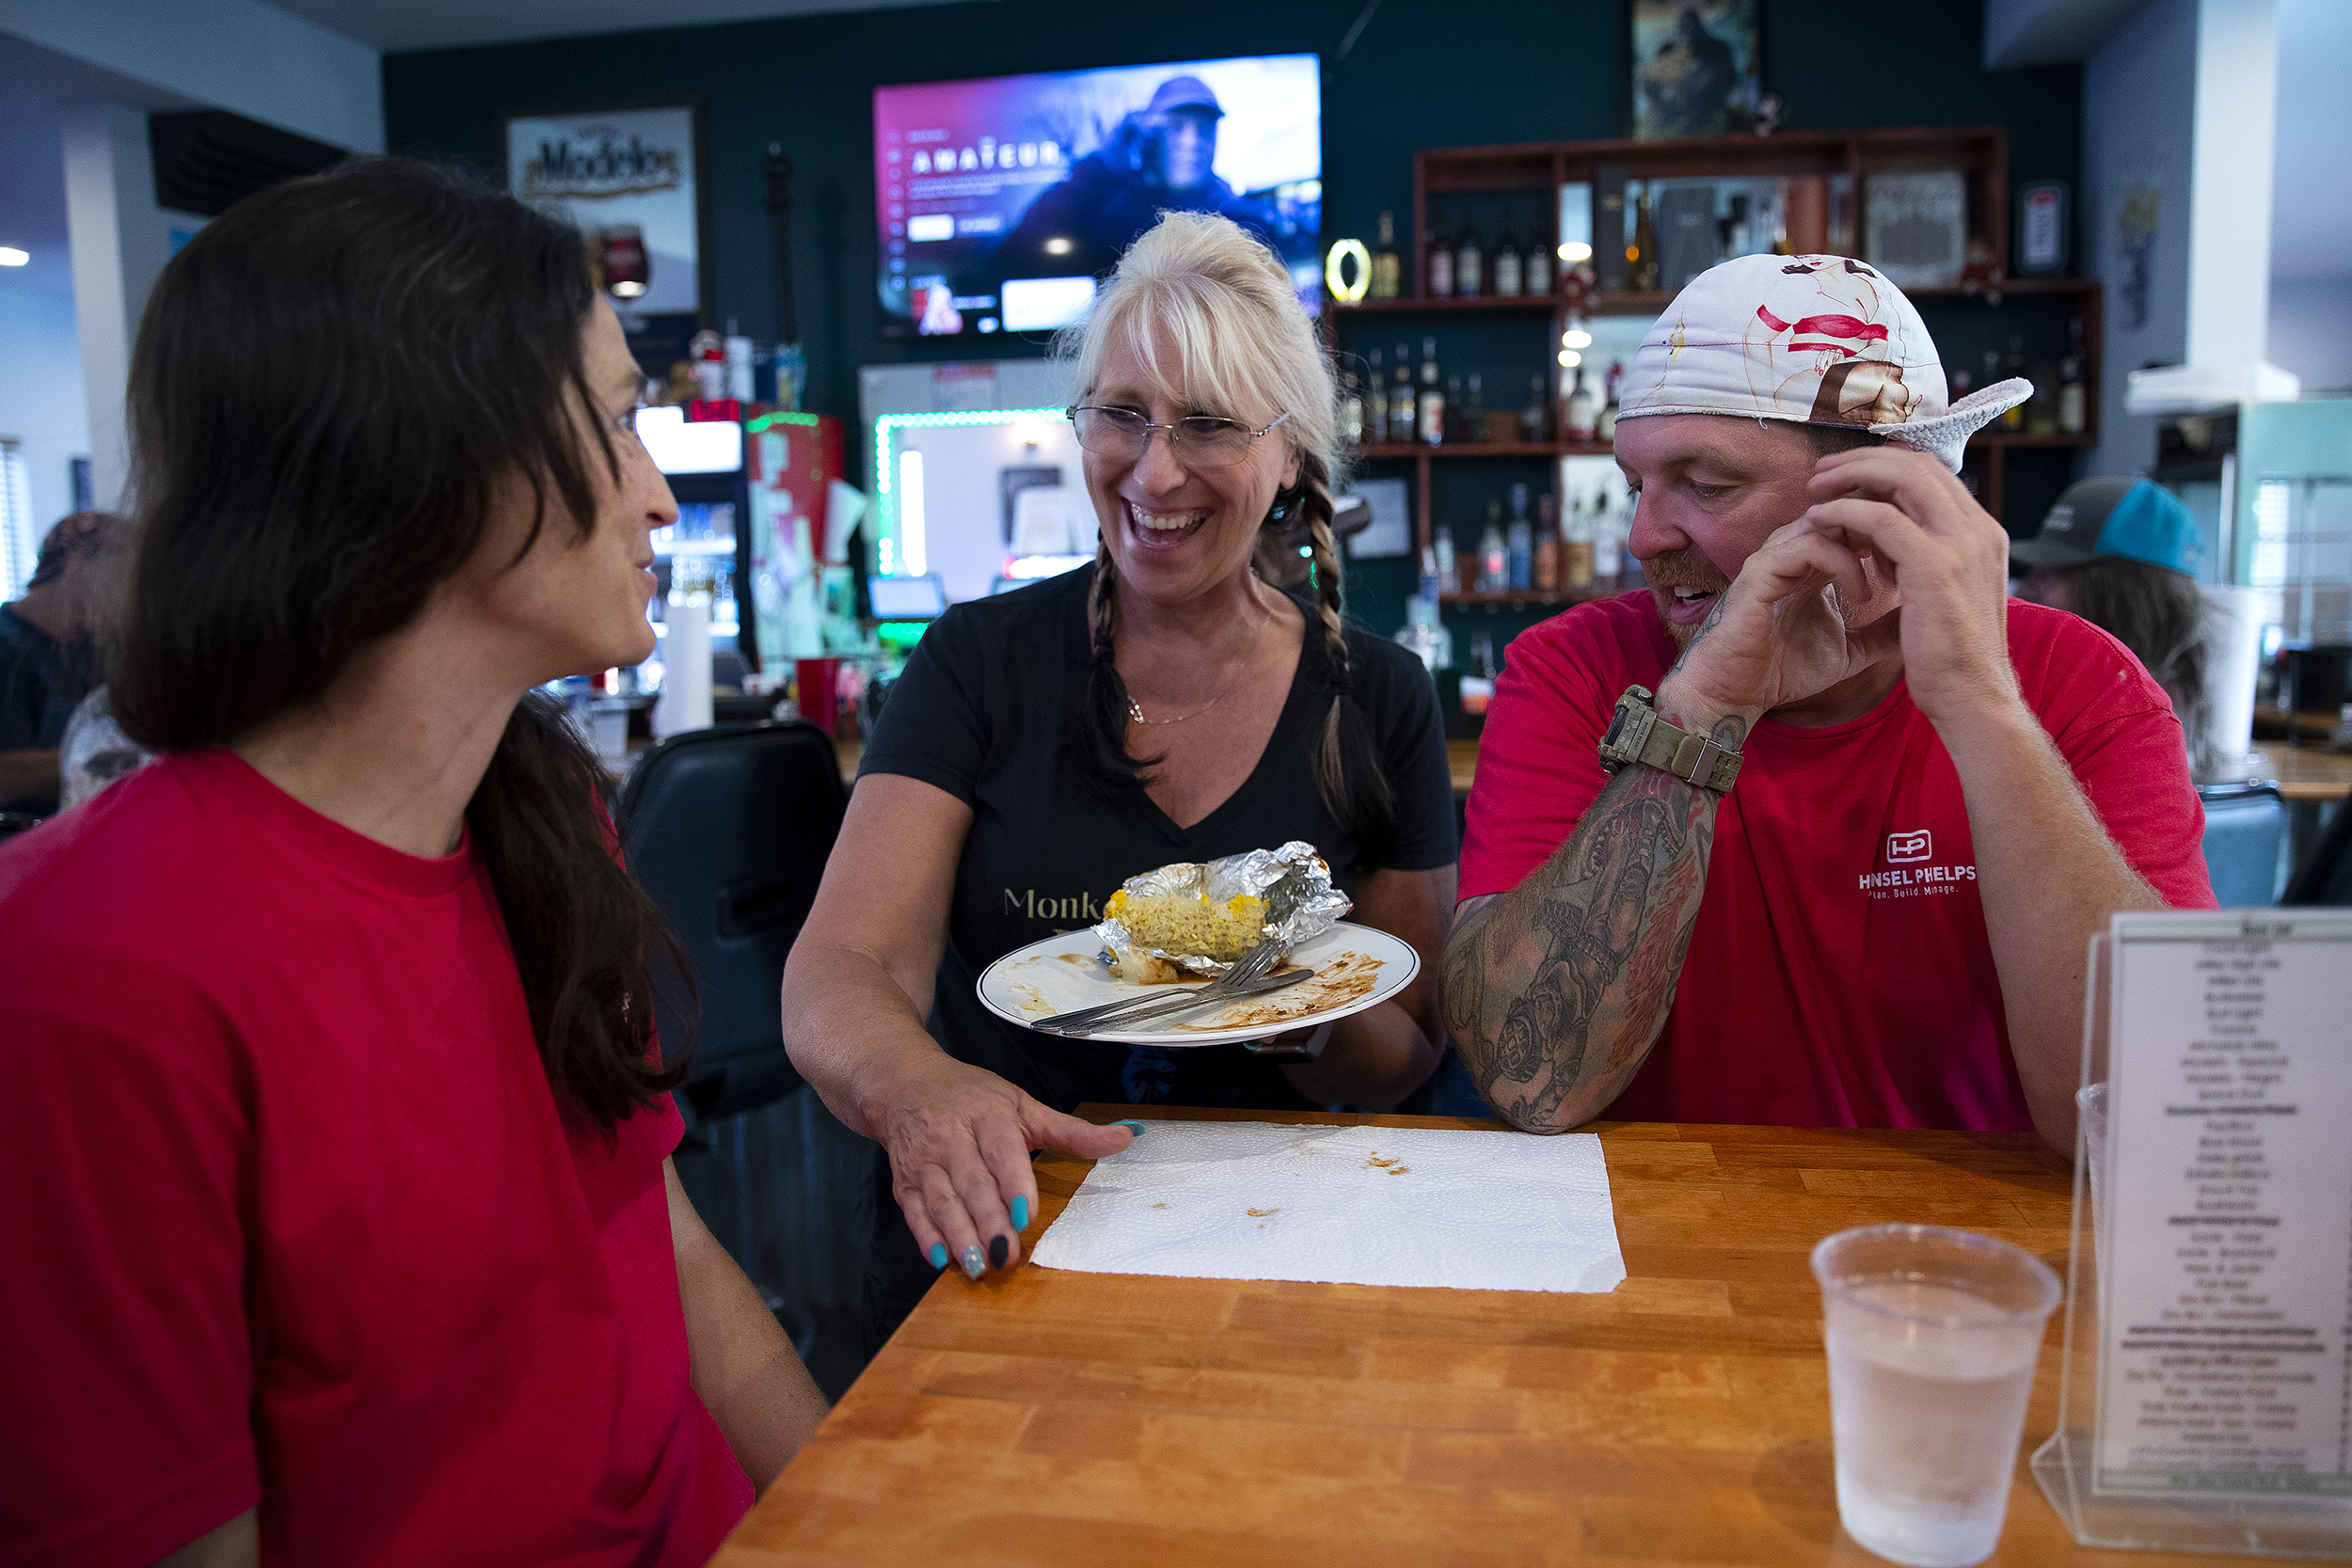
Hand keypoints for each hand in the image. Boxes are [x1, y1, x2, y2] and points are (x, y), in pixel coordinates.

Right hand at [872, 1053, 1134, 1278]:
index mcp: (988, 1116)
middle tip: (1007, 1254)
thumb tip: (1125, 1137)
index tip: (1027, 1213)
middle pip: (972, 1183)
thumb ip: (1072, 1130)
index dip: (1013, 1183)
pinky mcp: (904, 1181)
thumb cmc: (972, 1098)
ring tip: (978, 1265)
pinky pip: (914, 1211)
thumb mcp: (1023, 1106)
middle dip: (989, 1221)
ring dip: (959, 1236)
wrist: (906, 1084)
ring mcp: (925, 1161)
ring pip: (942, 1201)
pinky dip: (926, 1236)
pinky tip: (940, 1258)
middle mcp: (952, 1137)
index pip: (1002, 1152)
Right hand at [1658, 510, 1897, 728]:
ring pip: (1832, 517)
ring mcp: (1775, 555)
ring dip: (1869, 543)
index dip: (1894, 530)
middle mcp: (1793, 547)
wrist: (1734, 694)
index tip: (1920, 564)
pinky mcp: (1761, 571)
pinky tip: (1861, 595)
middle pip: (1848, 504)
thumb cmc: (1783, 671)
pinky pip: (1811, 545)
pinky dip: (1845, 564)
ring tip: (1890, 578)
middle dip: (1886, 528)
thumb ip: (1881, 632)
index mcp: (1815, 558)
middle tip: (1913, 561)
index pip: (1859, 515)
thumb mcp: (1851, 650)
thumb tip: (1921, 625)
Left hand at [1803, 446, 2020, 727]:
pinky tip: (1818, 518)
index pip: (1934, 475)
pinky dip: (1846, 511)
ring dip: (1852, 476)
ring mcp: (1961, 544)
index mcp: (1982, 534)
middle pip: (1919, 464)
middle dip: (1865, 460)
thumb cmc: (1951, 658)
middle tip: (1823, 472)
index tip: (1849, 475)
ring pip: (1903, 478)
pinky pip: (1883, 519)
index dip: (1887, 466)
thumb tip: (1891, 545)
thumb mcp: (1945, 595)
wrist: (1973, 698)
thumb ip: (1925, 562)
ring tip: (1814, 489)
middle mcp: (1979, 529)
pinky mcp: (1935, 565)